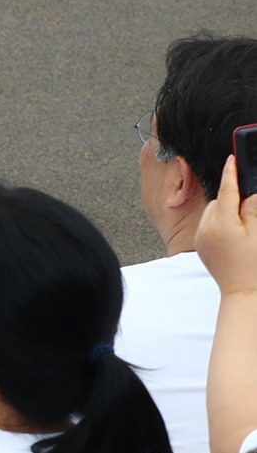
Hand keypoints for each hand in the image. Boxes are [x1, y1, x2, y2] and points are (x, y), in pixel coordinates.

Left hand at [199, 156, 256, 295]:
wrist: (242, 294)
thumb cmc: (254, 267)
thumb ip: (252, 211)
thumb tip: (249, 194)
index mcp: (221, 224)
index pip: (226, 191)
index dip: (230, 173)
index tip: (232, 158)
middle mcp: (205, 228)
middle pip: (218, 201)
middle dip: (232, 198)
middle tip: (247, 203)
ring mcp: (200, 237)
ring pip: (212, 212)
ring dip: (225, 210)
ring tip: (244, 222)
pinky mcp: (200, 245)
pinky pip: (208, 224)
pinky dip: (220, 221)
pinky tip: (234, 232)